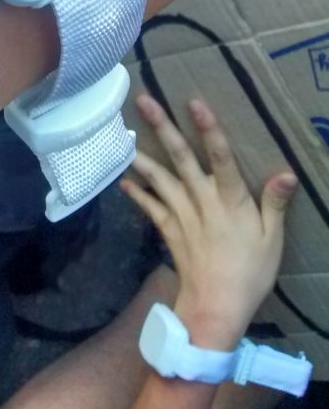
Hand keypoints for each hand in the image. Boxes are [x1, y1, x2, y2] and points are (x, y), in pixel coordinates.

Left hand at [121, 94, 297, 349]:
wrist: (216, 308)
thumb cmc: (250, 273)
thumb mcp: (272, 239)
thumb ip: (275, 203)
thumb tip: (285, 171)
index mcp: (230, 200)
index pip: (220, 156)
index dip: (209, 128)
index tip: (195, 102)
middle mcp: (202, 200)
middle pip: (181, 157)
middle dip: (163, 127)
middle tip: (144, 100)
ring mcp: (181, 214)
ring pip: (159, 177)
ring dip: (142, 154)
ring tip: (124, 134)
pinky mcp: (168, 229)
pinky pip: (149, 207)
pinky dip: (137, 193)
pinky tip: (124, 179)